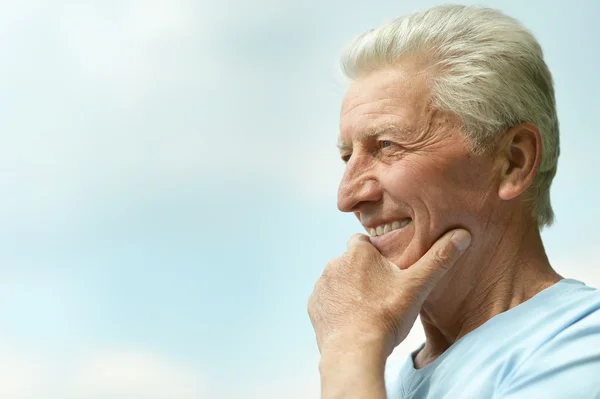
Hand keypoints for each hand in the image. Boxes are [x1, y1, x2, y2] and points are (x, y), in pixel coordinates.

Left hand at [308, 229, 470, 357]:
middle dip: (364, 273)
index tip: (388, 270)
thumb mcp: (418, 285)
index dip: (376, 254)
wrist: (355, 351)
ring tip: (368, 310)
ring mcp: (322, 286)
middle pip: (352, 262)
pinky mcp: (314, 306)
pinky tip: (353, 320)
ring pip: (339, 281)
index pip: (363, 241)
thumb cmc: (387, 316)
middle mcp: (335, 263)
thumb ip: (439, 258)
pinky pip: (328, 301)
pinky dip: (338, 307)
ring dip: (350, 290)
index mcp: (358, 252)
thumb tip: (462, 234)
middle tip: (382, 294)